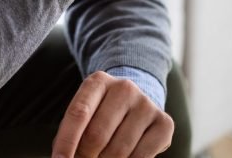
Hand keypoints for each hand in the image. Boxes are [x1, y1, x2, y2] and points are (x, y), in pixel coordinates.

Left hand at [52, 72, 174, 157]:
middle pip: (97, 135)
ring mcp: (146, 104)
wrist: (135, 104)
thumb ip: (74, 134)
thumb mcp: (85, 114)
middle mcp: (125, 88)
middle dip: (85, 156)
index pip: (78, 114)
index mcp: (98, 81)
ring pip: (118, 150)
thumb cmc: (101, 114)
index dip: (66, 142)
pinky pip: (141, 157)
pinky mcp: (164, 123)